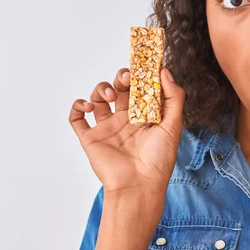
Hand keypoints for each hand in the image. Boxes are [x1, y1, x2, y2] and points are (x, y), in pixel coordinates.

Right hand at [68, 67, 184, 200]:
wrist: (139, 185)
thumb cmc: (159, 159)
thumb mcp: (173, 125)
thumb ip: (173, 97)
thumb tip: (164, 71)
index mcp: (144, 115)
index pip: (139, 87)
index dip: (139, 74)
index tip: (141, 63)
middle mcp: (125, 119)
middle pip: (118, 88)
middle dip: (120, 78)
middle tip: (126, 78)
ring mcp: (107, 128)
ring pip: (98, 98)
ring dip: (101, 89)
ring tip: (110, 97)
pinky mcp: (91, 138)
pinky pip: (76, 118)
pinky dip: (78, 106)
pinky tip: (88, 107)